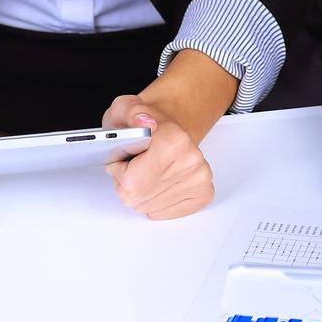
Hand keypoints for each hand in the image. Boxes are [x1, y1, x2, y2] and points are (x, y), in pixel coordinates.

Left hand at [102, 95, 213, 219]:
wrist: (173, 128)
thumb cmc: (146, 125)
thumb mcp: (125, 107)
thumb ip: (129, 111)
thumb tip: (142, 121)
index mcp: (174, 139)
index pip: (128, 179)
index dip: (118, 169)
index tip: (126, 155)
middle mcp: (191, 160)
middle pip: (137, 196)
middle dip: (127, 184)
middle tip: (135, 164)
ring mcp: (200, 178)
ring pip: (147, 207)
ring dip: (141, 194)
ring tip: (147, 172)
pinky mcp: (203, 193)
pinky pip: (163, 213)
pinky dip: (154, 203)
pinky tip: (157, 184)